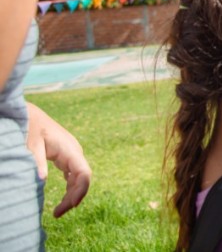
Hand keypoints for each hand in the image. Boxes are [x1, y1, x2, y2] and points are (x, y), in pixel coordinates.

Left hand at [25, 103, 91, 217]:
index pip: (84, 173)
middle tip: (57, 214)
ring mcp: (72, 155)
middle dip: (74, 198)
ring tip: (58, 210)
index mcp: (70, 150)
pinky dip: (69, 188)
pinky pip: (73, 176)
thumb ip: (37, 160)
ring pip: (79, 179)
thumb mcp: (31, 143)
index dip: (81, 191)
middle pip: (83, 180)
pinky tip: (62, 198)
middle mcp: (75, 153)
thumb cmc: (30, 127)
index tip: (70, 205)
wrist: (30, 115)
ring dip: (71, 195)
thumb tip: (41, 181)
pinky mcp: (66, 157)